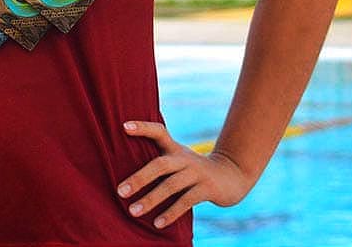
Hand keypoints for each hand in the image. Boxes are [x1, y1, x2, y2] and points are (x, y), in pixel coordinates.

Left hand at [117, 120, 251, 229]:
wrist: (231, 176)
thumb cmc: (194, 170)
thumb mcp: (178, 159)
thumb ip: (158, 161)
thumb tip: (127, 175)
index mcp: (175, 148)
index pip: (158, 132)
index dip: (142, 127)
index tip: (123, 127)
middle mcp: (184, 158)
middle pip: (159, 164)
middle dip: (139, 178)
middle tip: (120, 191)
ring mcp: (197, 173)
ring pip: (171, 185)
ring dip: (151, 199)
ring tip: (133, 211)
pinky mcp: (207, 189)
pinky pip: (186, 201)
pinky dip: (171, 213)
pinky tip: (157, 223)